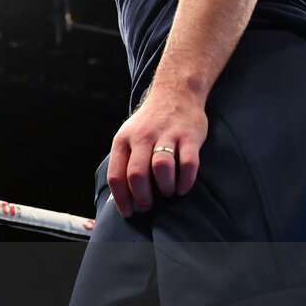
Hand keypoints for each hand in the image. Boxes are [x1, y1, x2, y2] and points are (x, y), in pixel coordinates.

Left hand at [107, 91, 207, 216]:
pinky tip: (183, 187)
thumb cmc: (149, 124)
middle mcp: (143, 137)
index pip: (116, 175)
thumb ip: (124, 162)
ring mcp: (167, 135)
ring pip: (161, 167)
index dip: (121, 199)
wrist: (175, 93)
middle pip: (137, 174)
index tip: (127, 213)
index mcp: (124, 140)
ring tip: (167, 193)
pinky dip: (186, 180)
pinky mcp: (189, 136)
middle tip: (147, 207)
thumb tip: (120, 197)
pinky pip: (189, 163)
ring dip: (165, 188)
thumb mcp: (128, 136)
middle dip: (142, 197)